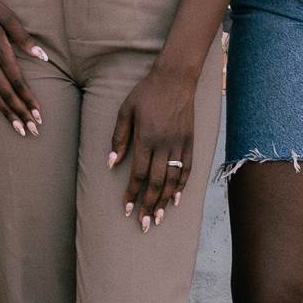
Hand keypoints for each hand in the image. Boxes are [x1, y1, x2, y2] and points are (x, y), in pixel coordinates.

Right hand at [0, 0, 48, 133]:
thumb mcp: (6, 16)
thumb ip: (23, 38)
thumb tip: (42, 56)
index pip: (17, 81)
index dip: (28, 99)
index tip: (39, 114)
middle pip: (6, 93)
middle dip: (20, 113)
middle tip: (33, 130)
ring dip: (5, 113)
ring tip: (17, 129)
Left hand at [107, 61, 198, 226]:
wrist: (175, 79)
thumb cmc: (145, 93)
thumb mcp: (125, 111)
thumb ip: (118, 138)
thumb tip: (111, 163)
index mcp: (146, 138)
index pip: (138, 174)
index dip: (132, 193)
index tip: (126, 209)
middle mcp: (164, 145)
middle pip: (157, 182)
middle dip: (148, 205)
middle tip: (143, 224)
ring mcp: (180, 144)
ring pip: (173, 179)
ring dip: (165, 201)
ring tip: (158, 218)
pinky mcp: (190, 141)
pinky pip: (187, 168)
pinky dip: (182, 186)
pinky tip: (176, 200)